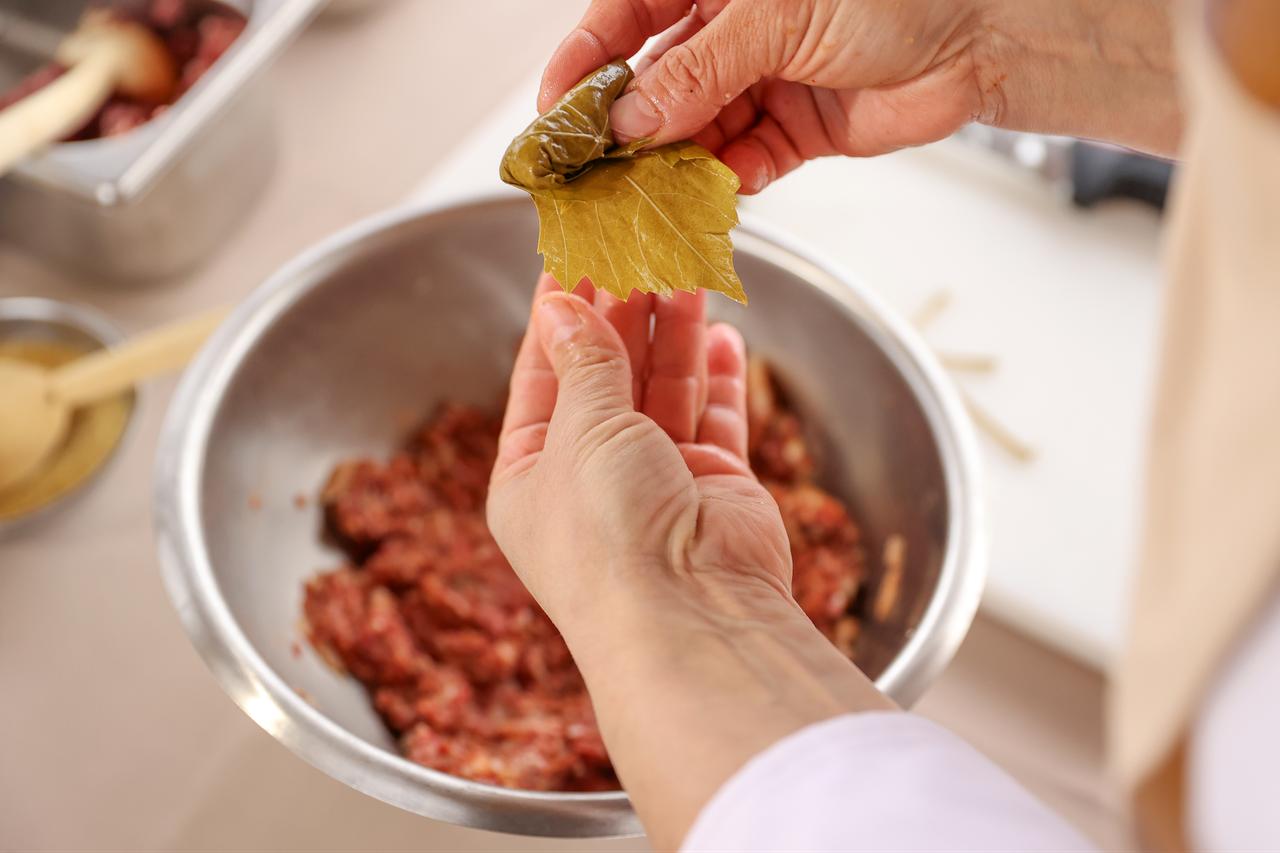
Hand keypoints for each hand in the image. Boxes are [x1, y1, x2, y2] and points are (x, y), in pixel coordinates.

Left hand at [488, 274, 790, 630]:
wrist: (692, 616)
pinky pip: (713, 420)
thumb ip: (585, 361)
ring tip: (683, 264)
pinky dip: (717, 378)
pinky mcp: (714, 488)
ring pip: (663, 388)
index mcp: (531, 474)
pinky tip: (721, 332)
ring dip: (672, 329)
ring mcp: (656, 483)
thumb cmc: (612, 537)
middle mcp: (591, 479)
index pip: (542, 372)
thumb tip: (563, 305)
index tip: (572, 253)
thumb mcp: (582, 430)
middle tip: (637, 244)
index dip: (558, 312)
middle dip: (622, 309)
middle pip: (606, 374)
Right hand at [540, 0, 1180, 193]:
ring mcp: (761, 81)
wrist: (984, 36)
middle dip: (623, 132)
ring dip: (669, 169)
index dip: (584, 65)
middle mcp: (731, 30)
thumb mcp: (776, 17)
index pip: (624, 19)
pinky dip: (725, 185)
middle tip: (591, 176)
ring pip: (692, 132)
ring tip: (645, 201)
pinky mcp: (792, 131)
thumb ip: (698, 72)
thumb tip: (628, 119)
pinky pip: (740, 163)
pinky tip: (712, 199)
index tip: (555, 113)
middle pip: (653, 85)